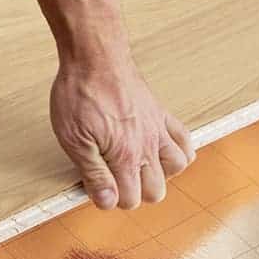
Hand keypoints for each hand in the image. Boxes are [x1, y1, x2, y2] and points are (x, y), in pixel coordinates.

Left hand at [50, 54, 194, 210]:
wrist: (95, 57)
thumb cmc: (79, 95)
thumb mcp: (74, 140)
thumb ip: (93, 174)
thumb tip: (108, 202)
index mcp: (124, 156)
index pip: (131, 199)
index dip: (112, 199)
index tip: (98, 186)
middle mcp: (148, 146)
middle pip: (156, 190)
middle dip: (136, 192)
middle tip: (115, 178)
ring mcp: (158, 129)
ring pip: (178, 167)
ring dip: (160, 173)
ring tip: (138, 167)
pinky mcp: (161, 113)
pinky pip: (185, 139)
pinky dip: (179, 150)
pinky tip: (162, 150)